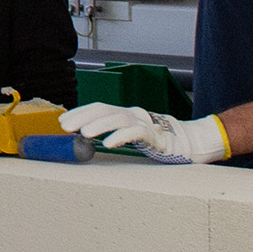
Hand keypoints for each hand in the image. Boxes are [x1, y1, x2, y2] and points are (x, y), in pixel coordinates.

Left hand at [58, 103, 228, 164]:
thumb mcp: (129, 134)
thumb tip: (83, 136)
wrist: (189, 143)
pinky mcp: (155, 136)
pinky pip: (136, 133)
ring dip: (99, 125)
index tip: (63, 121)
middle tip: (66, 126)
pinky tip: (108, 144)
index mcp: (126, 113)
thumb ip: (112, 132)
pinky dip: (121, 137)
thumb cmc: (156, 141)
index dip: (80, 112)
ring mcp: (145, 123)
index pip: (99, 107)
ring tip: (83, 133)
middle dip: (83, 117)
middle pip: (105, 110)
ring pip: (119, 119)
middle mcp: (133, 114)